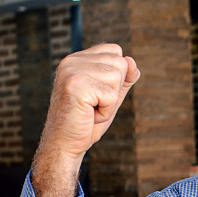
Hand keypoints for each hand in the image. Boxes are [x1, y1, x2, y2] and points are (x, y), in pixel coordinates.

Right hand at [32, 43, 139, 196]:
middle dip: (114, 90)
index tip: (97, 94)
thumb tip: (131, 61)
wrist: (65, 145)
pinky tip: (89, 116)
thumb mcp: (111, 96)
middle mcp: (72, 60)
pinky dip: (106, 112)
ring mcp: (71, 71)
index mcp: (77, 58)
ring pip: (117, 77)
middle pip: (120, 63)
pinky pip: (111, 96)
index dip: (117, 77)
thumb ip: (124, 77)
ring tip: (91, 110)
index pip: (115, 51)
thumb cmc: (87, 121)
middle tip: (93, 105)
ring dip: (110, 102)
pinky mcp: (75, 85)